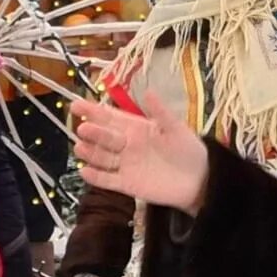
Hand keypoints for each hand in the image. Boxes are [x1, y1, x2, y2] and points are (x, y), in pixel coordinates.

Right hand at [71, 91, 210, 212]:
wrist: (199, 180)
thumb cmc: (189, 150)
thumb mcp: (176, 128)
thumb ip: (161, 112)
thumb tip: (148, 91)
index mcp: (136, 128)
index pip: (110, 117)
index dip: (93, 111)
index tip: (77, 106)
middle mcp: (127, 145)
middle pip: (104, 137)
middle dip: (93, 132)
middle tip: (83, 128)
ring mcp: (125, 165)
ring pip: (102, 158)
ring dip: (90, 153)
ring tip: (80, 148)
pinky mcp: (126, 184)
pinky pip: (107, 180)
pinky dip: (96, 177)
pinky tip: (85, 172)